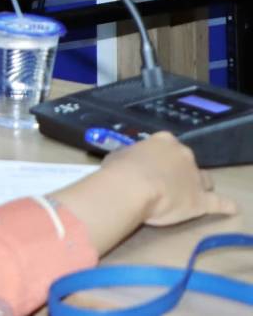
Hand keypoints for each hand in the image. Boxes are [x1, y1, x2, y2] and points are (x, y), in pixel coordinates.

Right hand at [99, 131, 236, 226]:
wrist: (131, 187)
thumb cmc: (119, 169)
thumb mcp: (118, 156)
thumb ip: (129, 158)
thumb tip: (129, 164)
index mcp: (163, 141)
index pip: (168, 145)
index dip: (160, 157)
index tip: (151, 165)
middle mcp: (183, 155)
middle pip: (187, 162)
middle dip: (180, 170)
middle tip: (164, 182)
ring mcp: (195, 177)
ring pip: (204, 180)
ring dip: (199, 185)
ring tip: (189, 195)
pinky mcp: (201, 200)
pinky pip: (219, 203)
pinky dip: (226, 206)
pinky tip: (231, 208)